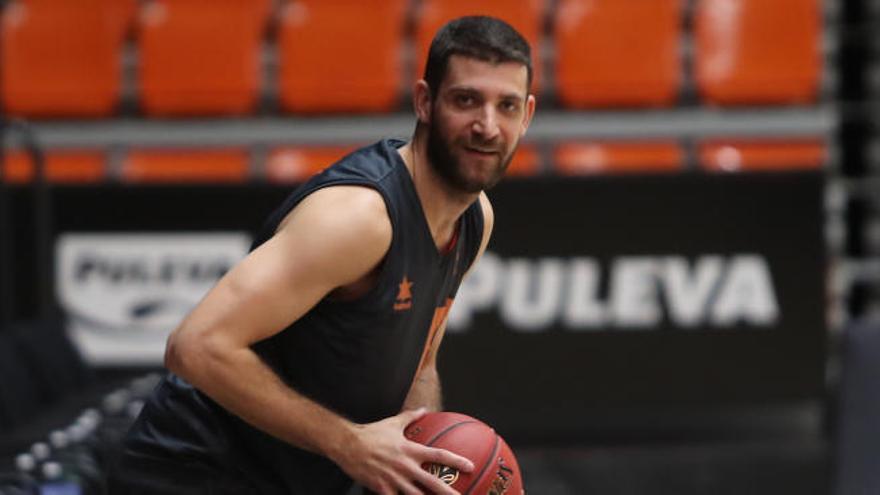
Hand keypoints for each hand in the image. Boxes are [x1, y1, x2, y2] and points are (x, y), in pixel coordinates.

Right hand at [331, 408, 473, 494]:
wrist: (348, 445)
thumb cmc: (371, 433)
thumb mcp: (393, 423)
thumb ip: (410, 417)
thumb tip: (423, 409)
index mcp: (410, 450)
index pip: (438, 454)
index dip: (456, 460)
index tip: (470, 466)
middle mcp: (405, 466)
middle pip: (432, 482)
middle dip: (448, 492)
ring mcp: (394, 479)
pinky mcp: (382, 489)